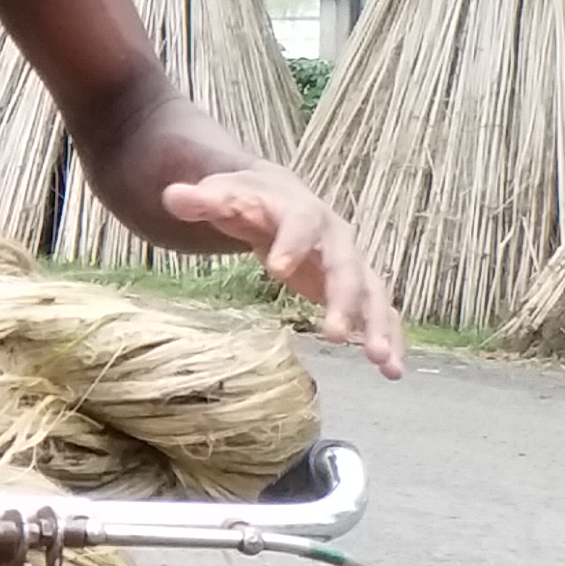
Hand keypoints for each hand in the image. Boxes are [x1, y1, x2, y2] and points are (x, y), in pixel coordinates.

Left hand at [164, 166, 407, 377]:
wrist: (276, 196)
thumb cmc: (245, 199)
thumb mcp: (221, 195)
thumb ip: (201, 200)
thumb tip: (173, 195)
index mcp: (300, 209)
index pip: (300, 221)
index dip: (291, 242)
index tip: (277, 268)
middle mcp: (334, 236)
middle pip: (346, 264)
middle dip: (345, 298)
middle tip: (335, 334)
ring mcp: (349, 263)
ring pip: (372, 292)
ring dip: (377, 325)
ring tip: (379, 361)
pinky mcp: (355, 288)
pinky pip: (378, 312)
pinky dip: (387, 337)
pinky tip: (391, 370)